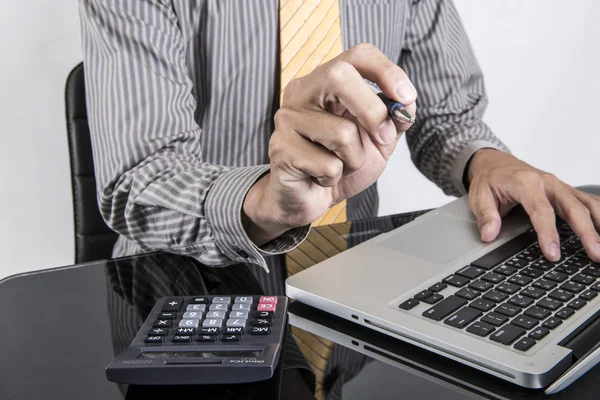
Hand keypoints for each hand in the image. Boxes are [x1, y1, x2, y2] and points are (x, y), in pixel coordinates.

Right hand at [243, 43, 416, 244]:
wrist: (309, 199)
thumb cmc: (339, 164)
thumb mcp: (377, 141)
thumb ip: (394, 120)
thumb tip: (406, 105)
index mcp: (327, 82)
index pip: (358, 55)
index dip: (387, 70)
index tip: (407, 97)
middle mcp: (302, 92)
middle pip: (339, 76)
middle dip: (372, 111)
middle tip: (384, 137)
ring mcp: (287, 118)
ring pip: (341, 132)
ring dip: (354, 160)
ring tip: (338, 166)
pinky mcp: (280, 148)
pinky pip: (328, 165)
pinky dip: (334, 178)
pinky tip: (320, 178)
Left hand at [467, 149, 599, 261]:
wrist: (495, 163)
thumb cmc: (490, 180)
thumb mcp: (478, 196)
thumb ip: (486, 216)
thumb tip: (488, 235)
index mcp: (525, 183)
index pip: (541, 211)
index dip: (548, 233)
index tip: (553, 254)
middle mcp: (548, 182)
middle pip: (573, 209)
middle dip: (587, 233)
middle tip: (596, 254)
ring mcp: (560, 186)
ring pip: (587, 204)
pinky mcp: (567, 191)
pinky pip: (589, 201)